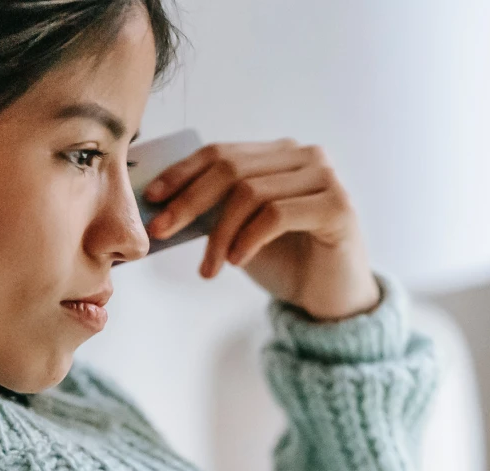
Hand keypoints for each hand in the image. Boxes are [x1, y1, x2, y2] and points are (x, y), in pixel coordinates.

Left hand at [141, 139, 380, 321]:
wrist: (332, 299)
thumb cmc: (287, 263)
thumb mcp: (240, 231)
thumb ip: (213, 210)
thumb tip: (160, 203)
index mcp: (280, 154)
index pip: (221, 152)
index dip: (181, 173)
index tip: (152, 198)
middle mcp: (306, 157)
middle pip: (231, 168)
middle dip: (189, 201)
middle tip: (162, 231)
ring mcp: (325, 179)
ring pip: (250, 193)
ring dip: (220, 234)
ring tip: (210, 267)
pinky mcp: (338, 207)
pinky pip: (276, 214)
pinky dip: (248, 239)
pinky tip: (237, 262)